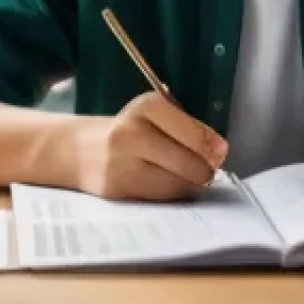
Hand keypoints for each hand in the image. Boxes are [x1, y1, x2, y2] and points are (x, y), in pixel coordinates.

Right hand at [71, 93, 227, 200]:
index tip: (220, 151)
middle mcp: (131, 132)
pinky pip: (161, 197)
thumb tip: (219, 152)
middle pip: (188, 163)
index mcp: (147, 106)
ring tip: (185, 174)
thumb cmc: (133, 131)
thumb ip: (191, 129)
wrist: (84, 150)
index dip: (212, 147)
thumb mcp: (159, 116)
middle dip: (205, 170)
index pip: (194, 134)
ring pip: (177, 184)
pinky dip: (171, 192)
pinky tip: (166, 182)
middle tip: (207, 169)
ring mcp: (121, 163)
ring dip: (189, 184)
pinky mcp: (118, 189)